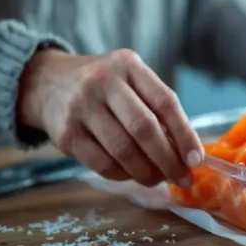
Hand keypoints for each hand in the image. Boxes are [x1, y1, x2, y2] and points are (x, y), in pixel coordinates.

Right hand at [17, 49, 203, 186]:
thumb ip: (157, 107)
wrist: (48, 83)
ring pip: (122, 150)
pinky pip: (101, 163)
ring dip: (146, 172)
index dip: (185, 133)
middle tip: (182, 178)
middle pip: (144, 128)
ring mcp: (81, 108)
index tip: (197, 159)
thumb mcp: (131, 79)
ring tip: (158, 179)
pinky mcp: (66, 134)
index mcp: (129, 65)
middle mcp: (103, 82)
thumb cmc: (105, 86)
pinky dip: (123, 175)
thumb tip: (187, 151)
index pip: (165, 101)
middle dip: (168, 159)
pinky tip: (132, 175)